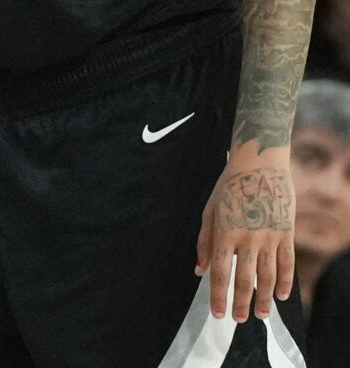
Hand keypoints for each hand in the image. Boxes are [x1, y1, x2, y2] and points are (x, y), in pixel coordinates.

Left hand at [197, 147, 295, 321]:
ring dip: (265, 298)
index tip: (218, 313)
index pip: (220, 272)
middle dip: (242, 303)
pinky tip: (282, 296)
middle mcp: (248, 239)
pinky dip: (285, 281)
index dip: (218, 295)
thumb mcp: (209, 210)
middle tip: (239, 320)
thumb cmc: (229, 187)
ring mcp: (270, 237)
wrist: (260, 165)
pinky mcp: (286, 234)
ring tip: (261, 315)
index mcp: (225, 233)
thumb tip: (199, 270)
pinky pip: (287, 263)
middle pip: (245, 279)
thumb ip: (204, 242)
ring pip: (268, 276)